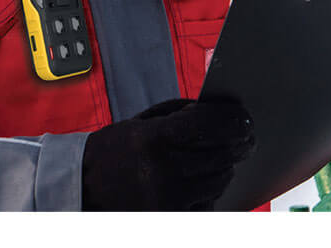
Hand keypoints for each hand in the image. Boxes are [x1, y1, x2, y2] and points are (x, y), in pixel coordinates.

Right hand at [81, 97, 254, 210]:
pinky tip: (209, 178)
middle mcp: (161, 171)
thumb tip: (216, 111)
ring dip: (228, 166)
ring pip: (218, 181)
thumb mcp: (143, 122)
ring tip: (227, 157)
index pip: (208, 125)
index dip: (232, 120)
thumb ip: (179, 114)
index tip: (244, 118)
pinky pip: (207, 203)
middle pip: (220, 155)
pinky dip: (213, 190)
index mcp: (154, 139)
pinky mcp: (169, 219)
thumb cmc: (114, 150)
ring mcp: (166, 199)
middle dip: (238, 144)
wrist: (84, 186)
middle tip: (247, 137)